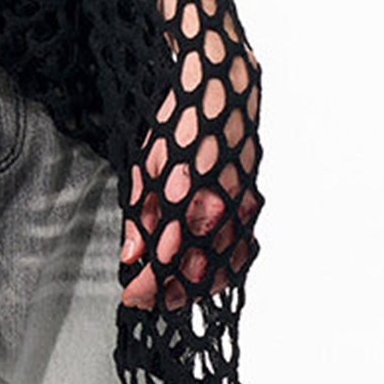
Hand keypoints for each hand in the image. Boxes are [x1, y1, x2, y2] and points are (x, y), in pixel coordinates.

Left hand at [119, 83, 260, 308]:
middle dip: (167, 292)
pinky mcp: (253, 204)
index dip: (146, 285)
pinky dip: (223, 270)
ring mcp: (241, 208)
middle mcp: (220, 207)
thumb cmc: (181, 118)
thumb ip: (139, 212)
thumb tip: (131, 253)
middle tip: (145, 296)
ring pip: (222, 268)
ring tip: (171, 290)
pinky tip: (206, 274)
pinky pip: (241, 251)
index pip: (165, 260)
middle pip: (196, 273)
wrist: (221, 86)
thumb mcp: (147, 162)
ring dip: (195, 287)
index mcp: (188, 195)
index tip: (131, 294)